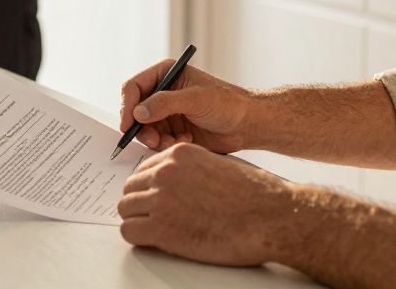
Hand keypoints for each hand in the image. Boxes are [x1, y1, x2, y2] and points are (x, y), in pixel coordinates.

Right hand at [118, 61, 252, 153]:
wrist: (246, 124)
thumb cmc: (227, 103)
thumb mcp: (196, 99)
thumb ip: (165, 103)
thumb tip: (138, 113)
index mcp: (166, 74)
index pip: (133, 87)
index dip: (127, 106)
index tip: (128, 126)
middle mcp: (162, 92)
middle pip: (135, 111)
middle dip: (142, 128)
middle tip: (154, 141)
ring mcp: (166, 112)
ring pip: (144, 129)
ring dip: (156, 139)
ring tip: (175, 142)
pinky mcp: (172, 129)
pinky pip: (157, 140)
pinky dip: (166, 144)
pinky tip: (186, 141)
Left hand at [118, 143, 293, 265]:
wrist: (269, 216)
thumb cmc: (253, 194)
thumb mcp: (217, 165)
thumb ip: (191, 169)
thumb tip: (178, 184)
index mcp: (179, 154)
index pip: (144, 168)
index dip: (149, 187)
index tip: (154, 198)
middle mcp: (165, 172)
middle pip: (130, 187)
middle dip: (140, 203)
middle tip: (153, 217)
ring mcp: (161, 198)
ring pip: (126, 208)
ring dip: (137, 220)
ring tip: (156, 230)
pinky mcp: (162, 228)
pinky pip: (129, 232)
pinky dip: (138, 238)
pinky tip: (154, 241)